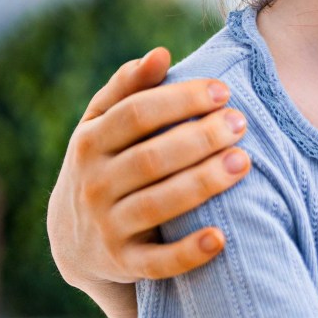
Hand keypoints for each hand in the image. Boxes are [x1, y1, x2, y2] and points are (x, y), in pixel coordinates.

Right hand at [48, 47, 250, 293]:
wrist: (73, 238)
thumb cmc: (105, 163)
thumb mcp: (102, 124)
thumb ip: (128, 88)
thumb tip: (161, 53)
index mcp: (90, 142)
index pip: (135, 114)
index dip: (181, 100)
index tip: (223, 91)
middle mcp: (94, 184)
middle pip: (151, 158)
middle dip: (199, 138)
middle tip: (241, 123)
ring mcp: (108, 226)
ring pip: (159, 205)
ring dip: (203, 183)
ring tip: (244, 162)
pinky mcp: (124, 264)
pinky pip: (158, 262)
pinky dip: (188, 252)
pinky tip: (221, 238)